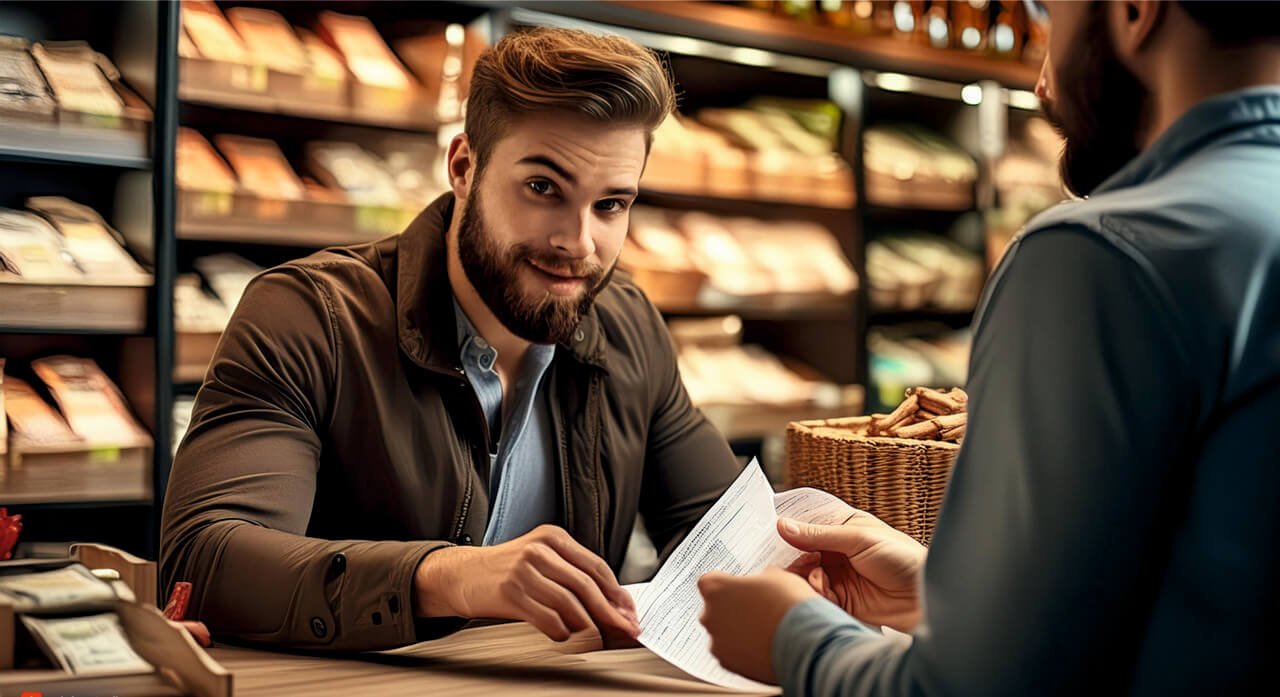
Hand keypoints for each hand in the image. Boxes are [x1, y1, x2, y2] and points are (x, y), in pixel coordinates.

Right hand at [413, 525, 639, 641]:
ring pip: (569, 602)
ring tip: (596, 637)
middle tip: (625, 629)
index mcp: (553, 537)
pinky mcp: (510, 591)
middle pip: (587, 584)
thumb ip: (570, 573)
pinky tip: (563, 635)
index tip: (629, 612)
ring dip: (587, 625)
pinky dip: (561, 631)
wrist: (461, 574)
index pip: (596, 566)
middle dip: (610, 611)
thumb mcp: (539, 558)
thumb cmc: (506, 570)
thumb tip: (610, 603)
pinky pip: (547, 617)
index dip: (617, 592)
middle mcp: (540, 549)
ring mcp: (524, 569)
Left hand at [697, 566, 818, 683]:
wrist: (805, 642)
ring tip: (765, 631)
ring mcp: (717, 642)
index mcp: (715, 587)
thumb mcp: (777, 576)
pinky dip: (744, 651)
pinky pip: (732, 654)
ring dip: (737, 632)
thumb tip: (763, 582)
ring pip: (723, 633)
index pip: (710, 581)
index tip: (740, 588)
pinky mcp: (728, 664)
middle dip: (732, 609)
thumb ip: (759, 578)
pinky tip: (764, 646)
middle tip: (757, 610)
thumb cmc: (790, 605)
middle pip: (715, 609)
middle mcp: (709, 615)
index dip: (729, 585)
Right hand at [779, 511, 925, 632]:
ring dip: (803, 575)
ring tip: (815, 574)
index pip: (810, 524)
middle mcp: (838, 551)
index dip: (790, 526)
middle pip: (802, 552)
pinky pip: (814, 595)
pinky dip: (813, 592)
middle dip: (793, 555)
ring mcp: (838, 576)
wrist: (925, 597)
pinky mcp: (840, 600)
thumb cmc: (902, 558)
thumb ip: (818, 534)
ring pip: (805, 574)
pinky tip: (823, 588)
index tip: (771, 529)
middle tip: (792, 558)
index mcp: (844, 528)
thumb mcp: (858, 539)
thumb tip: (782, 525)